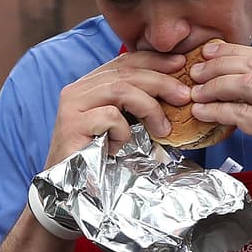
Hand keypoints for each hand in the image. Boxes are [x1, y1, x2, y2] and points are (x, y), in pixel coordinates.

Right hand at [45, 50, 191, 169]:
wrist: (67, 191)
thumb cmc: (98, 159)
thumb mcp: (123, 126)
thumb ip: (137, 106)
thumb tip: (176, 92)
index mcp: (89, 86)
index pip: (123, 61)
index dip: (153, 60)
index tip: (181, 63)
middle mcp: (77, 90)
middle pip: (124, 73)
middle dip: (160, 81)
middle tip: (184, 95)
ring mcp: (72, 106)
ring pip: (119, 89)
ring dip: (149, 107)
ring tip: (163, 128)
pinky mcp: (72, 124)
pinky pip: (110, 117)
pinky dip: (123, 132)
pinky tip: (119, 147)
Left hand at [185, 41, 251, 217]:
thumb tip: (234, 71)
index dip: (231, 52)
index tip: (209, 52)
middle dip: (218, 66)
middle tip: (196, 72)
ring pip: (245, 85)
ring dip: (214, 87)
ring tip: (197, 93)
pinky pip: (240, 114)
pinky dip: (216, 111)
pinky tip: (202, 112)